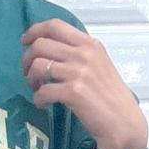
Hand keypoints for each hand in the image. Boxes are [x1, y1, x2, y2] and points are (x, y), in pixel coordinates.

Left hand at [20, 17, 148, 148]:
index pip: (55, 26)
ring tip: (36, 88)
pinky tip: (42, 104)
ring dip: (31, 78)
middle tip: (28, 73)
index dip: (35, 31)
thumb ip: (79, 54)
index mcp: (90, 44)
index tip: (25, 41)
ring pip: (38, 65)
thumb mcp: (100, 65)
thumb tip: (51, 50)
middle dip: (27, 58)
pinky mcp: (73, 92)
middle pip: (41, 44)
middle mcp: (84, 54)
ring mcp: (78, 72)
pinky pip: (42, 90)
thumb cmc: (111, 97)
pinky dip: (38, 98)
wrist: (123, 122)